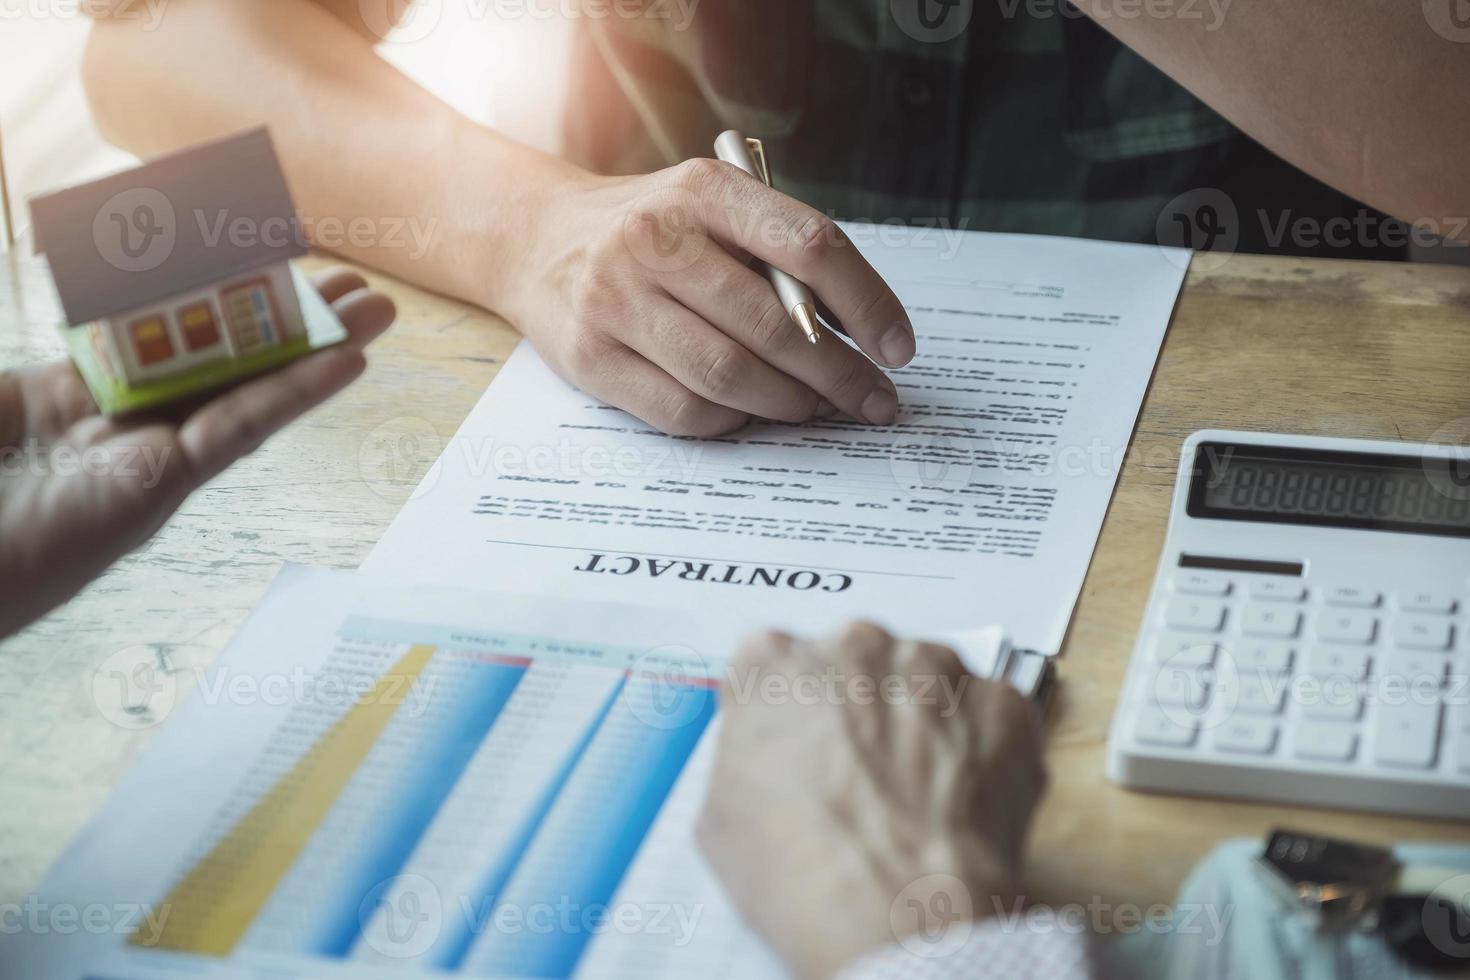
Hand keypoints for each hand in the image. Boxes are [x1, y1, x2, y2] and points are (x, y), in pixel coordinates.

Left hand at [0, 268, 394, 639]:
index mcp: (83, 386)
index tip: (276, 250)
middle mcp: (131, 417)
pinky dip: (295, 394)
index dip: (230, 289)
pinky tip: (347, 361)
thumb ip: (36, 354)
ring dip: (321, 347)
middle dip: (295, 316)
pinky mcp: (160, 487)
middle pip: (230, 355)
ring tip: (380, 310)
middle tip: (352, 282)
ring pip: (252, 388)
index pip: (172, 326)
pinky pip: (239, 431)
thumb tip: (62, 261)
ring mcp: (150, 451)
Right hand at [498, 160, 914, 435]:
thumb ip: (776, 256)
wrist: (536, 240)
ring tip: (813, 407)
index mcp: (703, 190)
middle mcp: (653, 239)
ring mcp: (615, 301)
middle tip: (871, 400)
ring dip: (788, 403)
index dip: (867, 304)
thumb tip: (855, 335)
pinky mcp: (591, 358)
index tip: (898, 348)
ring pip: (729, 375)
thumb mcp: (711, 210)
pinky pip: (684, 411)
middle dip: (839, 374)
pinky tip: (747, 412)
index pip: (809, 246)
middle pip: (774, 324)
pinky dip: (731, 421)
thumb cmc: (650, 230)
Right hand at [697, 622, 1046, 978]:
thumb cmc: (808, 874)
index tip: (806, 742)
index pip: (778, 664)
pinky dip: (983, 748)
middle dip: (862, 707)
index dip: (794, 711)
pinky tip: (961, 802)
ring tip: (917, 798)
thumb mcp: (723, 817)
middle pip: (858, 661)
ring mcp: (934, 667)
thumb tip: (774, 764)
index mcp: (774, 664)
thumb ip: (750, 756)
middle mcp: (855, 646)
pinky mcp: (999, 700)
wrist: (898, 914)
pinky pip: (989, 714)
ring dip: (923, 722)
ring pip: (928, 680)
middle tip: (865, 776)